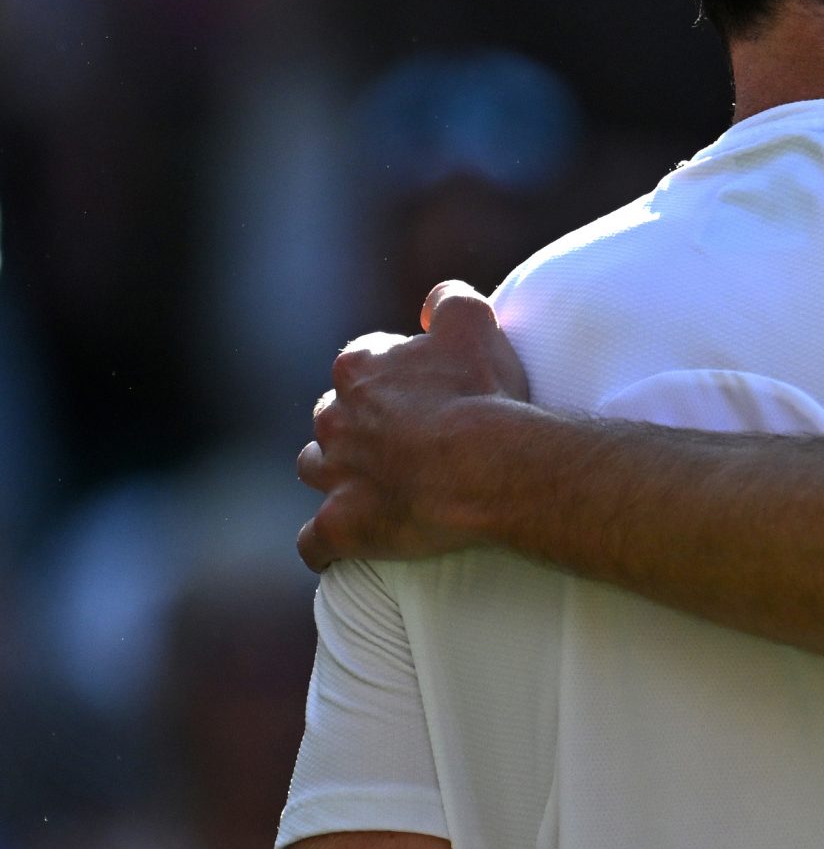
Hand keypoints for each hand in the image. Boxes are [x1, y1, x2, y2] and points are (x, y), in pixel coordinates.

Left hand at [298, 282, 531, 570]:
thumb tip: (434, 301)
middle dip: (355, 423)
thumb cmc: (481, 395)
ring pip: (314, 468)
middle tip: (402, 437)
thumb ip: (451, 301)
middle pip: (332, 416)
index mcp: (361, 369)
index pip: (362, 362)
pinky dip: (325, 544)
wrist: (484, 466)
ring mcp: (335, 475)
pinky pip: (315, 541)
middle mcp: (336, 418)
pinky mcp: (341, 526)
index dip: (392, 375)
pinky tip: (339, 547)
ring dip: (334, 473)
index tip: (423, 390)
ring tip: (370, 483)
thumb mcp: (476, 325)